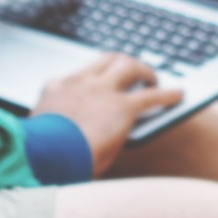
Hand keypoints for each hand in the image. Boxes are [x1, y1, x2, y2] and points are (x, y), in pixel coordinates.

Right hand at [32, 54, 184, 176]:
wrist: (42, 158)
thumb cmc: (37, 155)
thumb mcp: (42, 133)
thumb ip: (57, 126)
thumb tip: (69, 137)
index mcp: (56, 88)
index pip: (81, 74)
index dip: (96, 78)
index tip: (101, 86)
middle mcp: (80, 82)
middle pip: (108, 60)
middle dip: (125, 63)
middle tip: (135, 74)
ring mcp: (101, 91)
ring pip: (129, 65)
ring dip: (145, 71)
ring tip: (154, 80)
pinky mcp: (121, 107)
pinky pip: (152, 96)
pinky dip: (168, 95)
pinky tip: (179, 96)